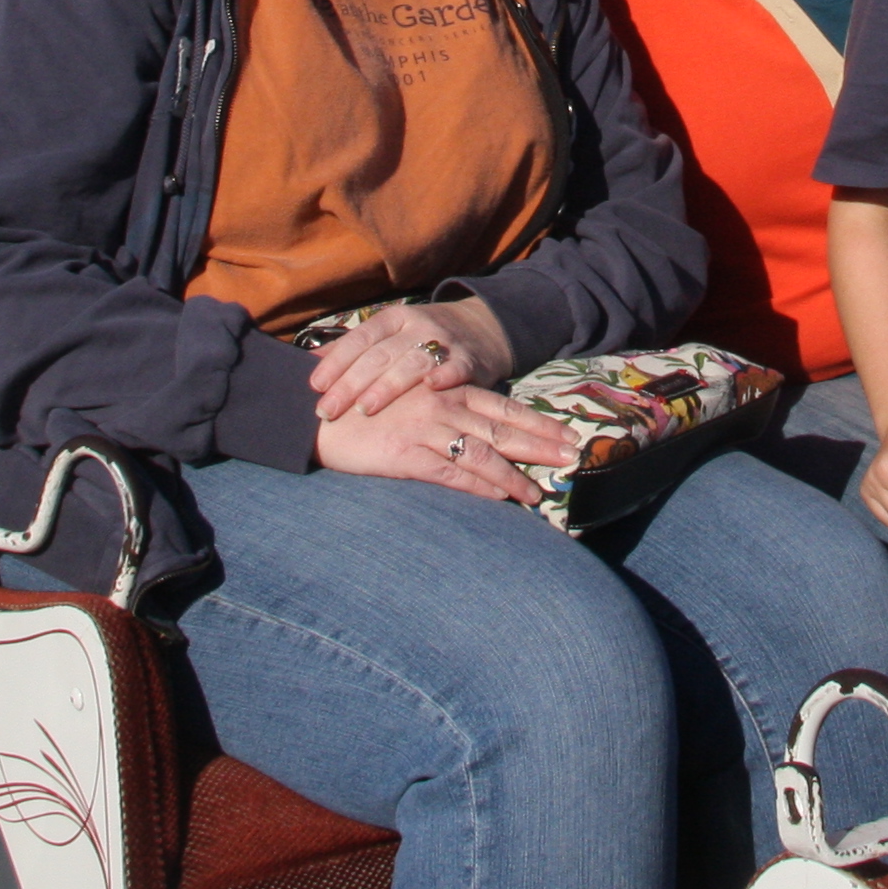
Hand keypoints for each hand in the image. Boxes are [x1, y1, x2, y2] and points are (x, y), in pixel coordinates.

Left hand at [309, 297, 511, 423]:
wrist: (481, 329)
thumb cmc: (422, 339)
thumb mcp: (389, 336)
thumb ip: (353, 350)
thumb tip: (307, 362)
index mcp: (392, 319)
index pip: (358, 340)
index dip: (335, 362)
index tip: (314, 386)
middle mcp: (415, 325)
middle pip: (378, 355)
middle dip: (350, 384)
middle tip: (327, 410)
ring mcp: (443, 340)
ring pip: (410, 362)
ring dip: (388, 385)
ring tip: (365, 409)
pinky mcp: (468, 358)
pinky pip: (454, 367)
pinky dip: (443, 375)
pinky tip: (431, 387)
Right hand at [310, 379, 582, 506]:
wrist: (315, 413)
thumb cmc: (364, 404)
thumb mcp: (410, 396)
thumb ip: (445, 408)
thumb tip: (483, 429)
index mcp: (447, 390)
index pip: (503, 407)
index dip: (538, 422)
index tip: (567, 434)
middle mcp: (442, 405)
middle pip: (503, 429)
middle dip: (541, 444)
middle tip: (573, 457)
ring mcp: (425, 430)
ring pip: (483, 454)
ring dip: (515, 476)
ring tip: (538, 493)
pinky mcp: (406, 454)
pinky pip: (452, 473)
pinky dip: (479, 487)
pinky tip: (499, 499)